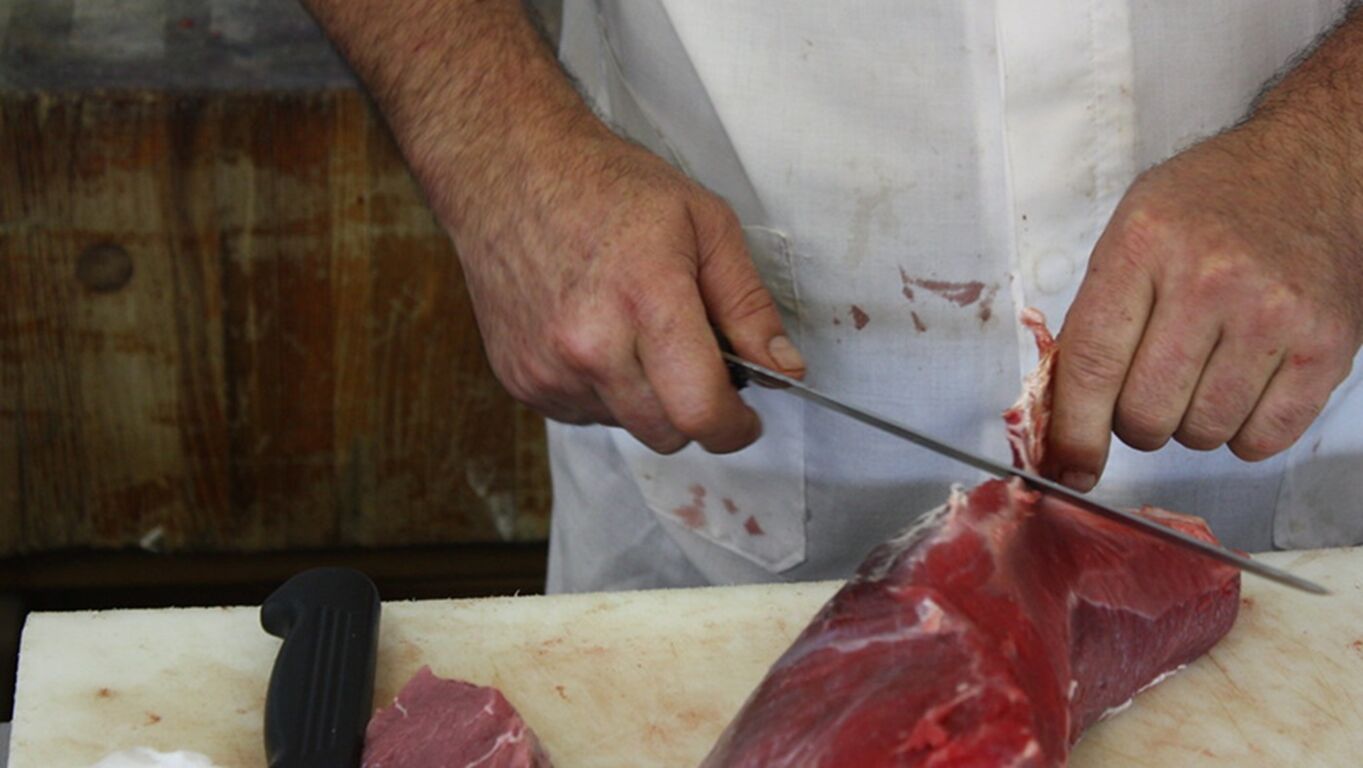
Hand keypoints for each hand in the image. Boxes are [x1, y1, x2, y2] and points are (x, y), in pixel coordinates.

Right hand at [450, 131, 803, 453]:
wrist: (508, 171)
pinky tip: (594, 335)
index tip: (744, 418)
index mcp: (645, 300)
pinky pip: (582, 415)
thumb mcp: (705, 224)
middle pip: (666, 433)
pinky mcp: (520, 380)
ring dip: (644, 398)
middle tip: (694, 361)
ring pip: (625, 426)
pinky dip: (601, 390)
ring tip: (632, 331)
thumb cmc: (608, 187)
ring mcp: (548, 367)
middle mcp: (589, 344)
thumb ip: (749, 305)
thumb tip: (784, 369)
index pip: (699, 410)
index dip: (734, 426)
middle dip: (692, 411)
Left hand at [1047, 119, 1362, 489]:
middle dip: (1135, 422)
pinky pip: (1264, 438)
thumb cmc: (1210, 205)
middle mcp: (1210, 278)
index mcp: (1145, 246)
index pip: (1092, 365)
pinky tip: (1241, 388)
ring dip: (1190, 424)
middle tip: (1148, 390)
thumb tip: (1062, 419)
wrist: (1310, 168)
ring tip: (1202, 372)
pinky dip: (1243, 433)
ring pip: (1202, 432)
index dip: (1074, 432)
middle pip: (1145, 413)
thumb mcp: (1129, 232)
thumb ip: (1092, 318)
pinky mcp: (1327, 344)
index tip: (1069, 466)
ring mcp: (1274, 313)